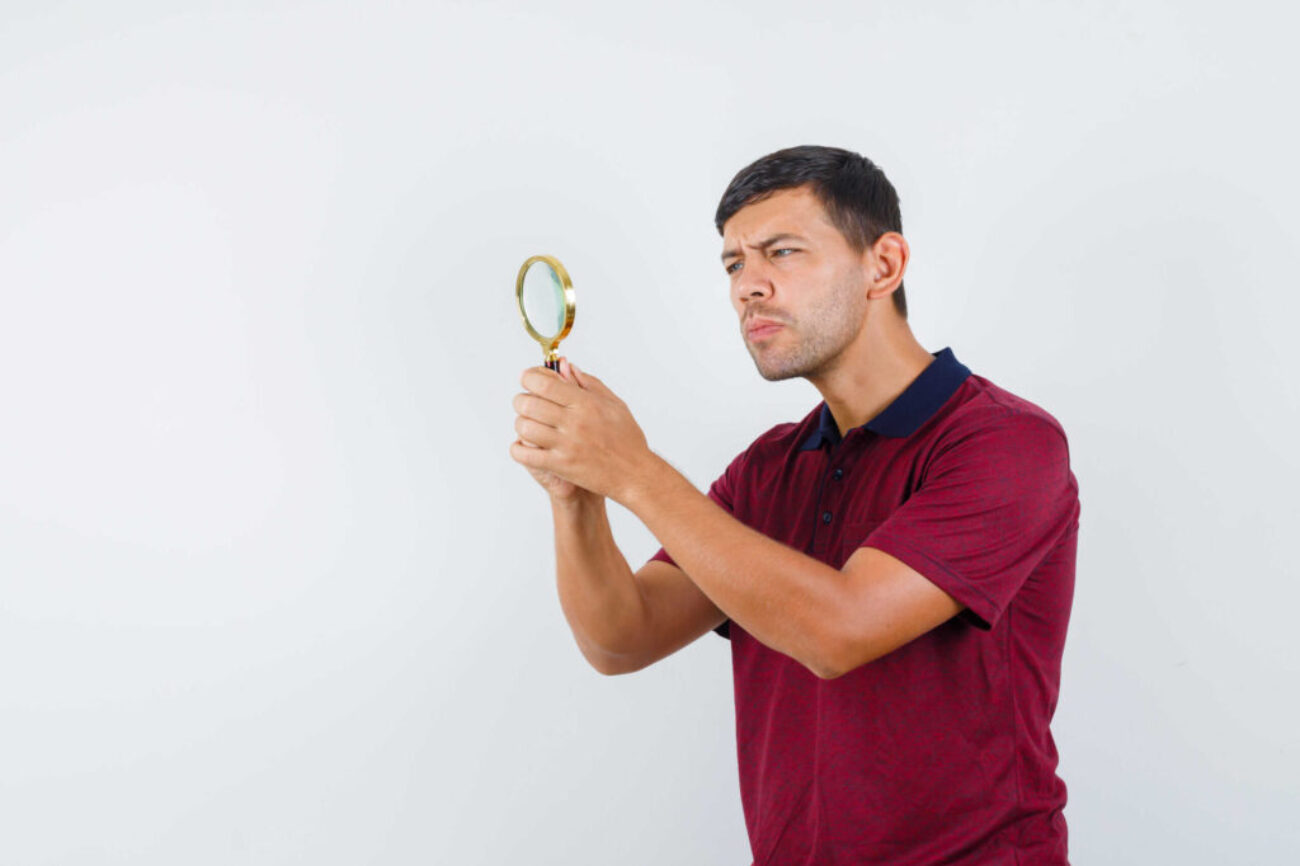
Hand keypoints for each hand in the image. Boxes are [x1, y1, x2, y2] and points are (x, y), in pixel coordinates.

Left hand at [509, 359, 655, 503]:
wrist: (635, 474)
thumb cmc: (627, 439)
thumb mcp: (614, 404)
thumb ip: (588, 383)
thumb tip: (565, 366)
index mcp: (586, 403)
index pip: (544, 384)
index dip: (529, 378)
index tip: (527, 380)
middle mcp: (574, 422)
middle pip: (529, 403)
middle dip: (521, 400)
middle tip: (525, 403)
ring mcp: (566, 445)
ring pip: (525, 427)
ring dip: (521, 423)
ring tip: (528, 424)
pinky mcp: (561, 466)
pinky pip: (526, 456)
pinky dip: (518, 449)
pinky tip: (524, 446)